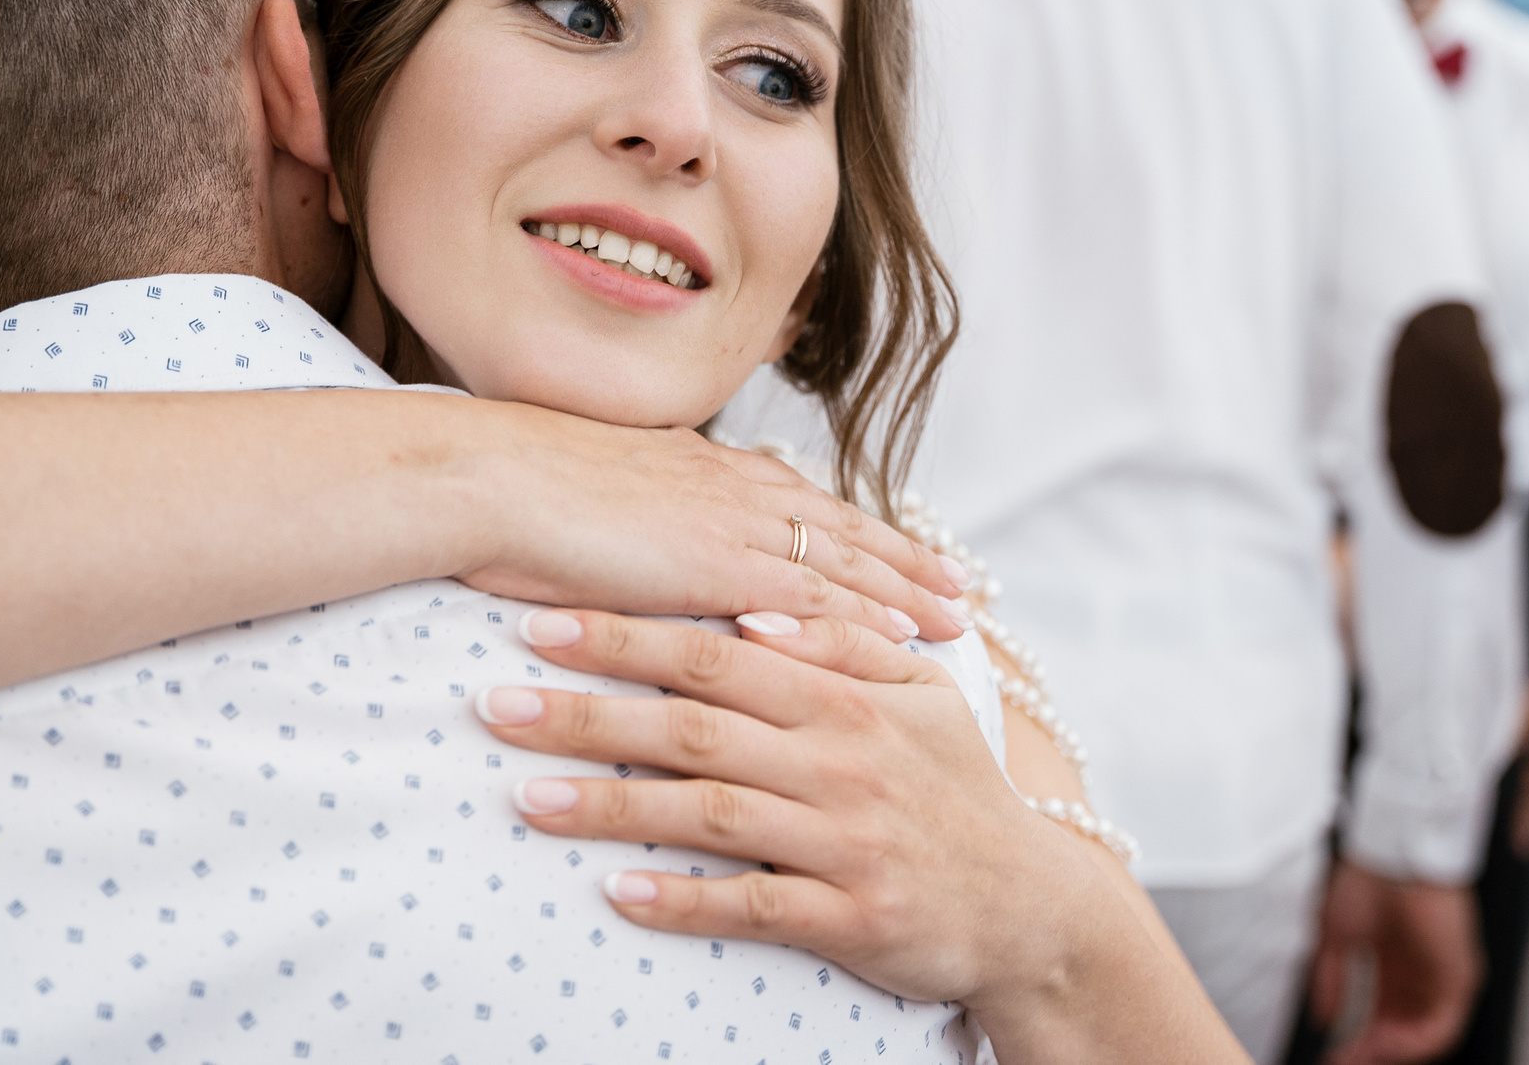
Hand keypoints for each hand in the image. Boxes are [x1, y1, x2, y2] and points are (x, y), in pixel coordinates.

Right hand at [455, 420, 973, 643]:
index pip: (792, 499)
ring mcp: (730, 523)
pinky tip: (902, 642)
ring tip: (955, 618)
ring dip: (904, 590)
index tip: (889, 545)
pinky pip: (813, 595)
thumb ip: (622, 518)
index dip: (846, 527)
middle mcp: (728, 486)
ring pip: (843, 561)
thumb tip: (626, 537)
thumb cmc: (506, 491)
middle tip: (957, 585)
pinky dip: (863, 618)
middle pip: (838, 526)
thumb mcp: (580, 495)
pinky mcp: (720, 565)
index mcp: (696, 466)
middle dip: (901, 558)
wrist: (484, 477)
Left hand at [472, 608, 1242, 1063]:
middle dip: (590, 712)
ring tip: (525, 797)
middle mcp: (838, 760)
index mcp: (847, 696)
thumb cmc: (955, 789)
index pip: (716, 654)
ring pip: (707, 814)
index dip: (625, 636)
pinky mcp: (847, 915)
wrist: (1031, 904)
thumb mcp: (920, 696)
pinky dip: (682, 900)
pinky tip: (614, 893)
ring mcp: (842, 839)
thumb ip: (843, 644)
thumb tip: (755, 613)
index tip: (542, 623)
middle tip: (497, 703)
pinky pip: (750, 906)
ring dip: (610, 805)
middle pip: (694, 727)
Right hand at [1307, 861, 1479, 1064]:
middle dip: (1372, 1052)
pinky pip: (1442, 1027)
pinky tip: (1385, 1044)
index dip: (1356, 1041)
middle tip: (1343, 1061)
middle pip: (1402, 1032)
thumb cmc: (1366, 879)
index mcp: (1394, 965)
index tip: (1331, 1056)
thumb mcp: (1335, 936)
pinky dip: (1414, 1043)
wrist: (1391, 852)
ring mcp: (1441, 978)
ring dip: (1391, 1052)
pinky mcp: (1459, 977)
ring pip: (1423, 1035)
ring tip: (1361, 1055)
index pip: (1380, 1017)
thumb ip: (1330, 980)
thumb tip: (1325, 1018)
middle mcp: (1420, 975)